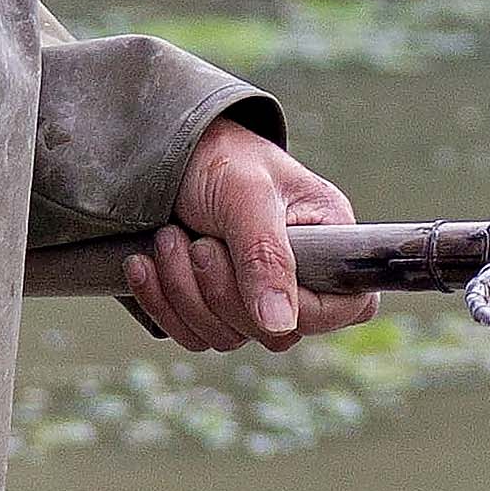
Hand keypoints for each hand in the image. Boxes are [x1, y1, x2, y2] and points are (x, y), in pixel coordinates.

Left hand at [116, 120, 376, 353]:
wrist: (167, 154)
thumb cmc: (220, 158)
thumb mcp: (246, 195)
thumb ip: (266, 256)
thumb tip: (279, 324)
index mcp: (330, 240)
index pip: (346, 306)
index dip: (304, 310)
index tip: (255, 276)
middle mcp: (299, 275)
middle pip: (275, 333)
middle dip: (222, 291)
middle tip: (198, 242)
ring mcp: (254, 296)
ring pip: (227, 336)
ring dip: (184, 291)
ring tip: (168, 238)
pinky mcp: (213, 308)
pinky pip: (191, 334)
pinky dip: (161, 302)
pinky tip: (144, 264)